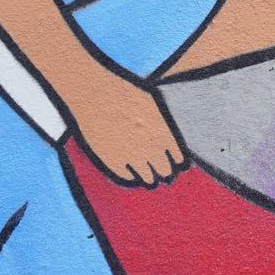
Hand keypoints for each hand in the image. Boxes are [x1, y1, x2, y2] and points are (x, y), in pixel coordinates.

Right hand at [62, 69, 188, 186]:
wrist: (94, 94)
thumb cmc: (125, 94)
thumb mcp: (153, 106)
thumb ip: (165, 128)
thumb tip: (175, 149)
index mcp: (164, 133)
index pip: (180, 160)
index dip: (179, 163)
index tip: (177, 164)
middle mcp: (151, 148)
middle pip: (166, 172)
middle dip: (166, 171)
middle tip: (163, 171)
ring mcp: (131, 158)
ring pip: (149, 180)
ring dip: (150, 176)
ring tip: (148, 172)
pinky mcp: (113, 163)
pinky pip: (128, 178)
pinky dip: (131, 174)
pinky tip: (131, 167)